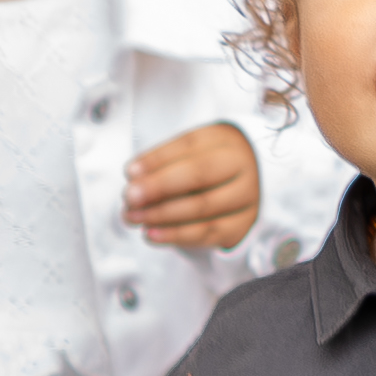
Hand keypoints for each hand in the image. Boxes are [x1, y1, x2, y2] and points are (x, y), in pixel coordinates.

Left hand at [125, 123, 259, 249]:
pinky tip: (151, 234)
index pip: (189, 146)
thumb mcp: (187, 153)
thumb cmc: (204, 165)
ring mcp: (246, 197)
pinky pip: (206, 233)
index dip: (158, 159)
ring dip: (161, 214)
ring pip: (201, 207)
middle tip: (129, 197)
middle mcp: (241, 166)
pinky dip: (175, 236)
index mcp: (225, 139)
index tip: (130, 172)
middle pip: (199, 175)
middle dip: (159, 187)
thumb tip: (134, 178)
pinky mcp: (241, 225)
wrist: (239, 185)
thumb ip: (161, 162)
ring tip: (132, 217)